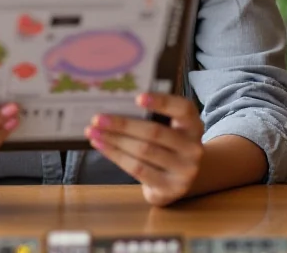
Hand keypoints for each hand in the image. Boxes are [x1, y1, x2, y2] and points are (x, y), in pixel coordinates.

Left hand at [84, 92, 203, 206]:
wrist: (180, 179)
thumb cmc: (167, 144)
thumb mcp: (169, 127)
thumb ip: (152, 116)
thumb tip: (115, 102)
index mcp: (193, 125)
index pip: (182, 109)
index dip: (161, 102)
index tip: (137, 97)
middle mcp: (193, 148)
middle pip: (155, 132)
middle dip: (123, 125)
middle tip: (98, 118)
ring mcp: (184, 171)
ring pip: (143, 151)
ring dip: (114, 141)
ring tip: (93, 132)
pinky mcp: (170, 188)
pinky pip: (138, 169)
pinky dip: (115, 156)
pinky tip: (101, 146)